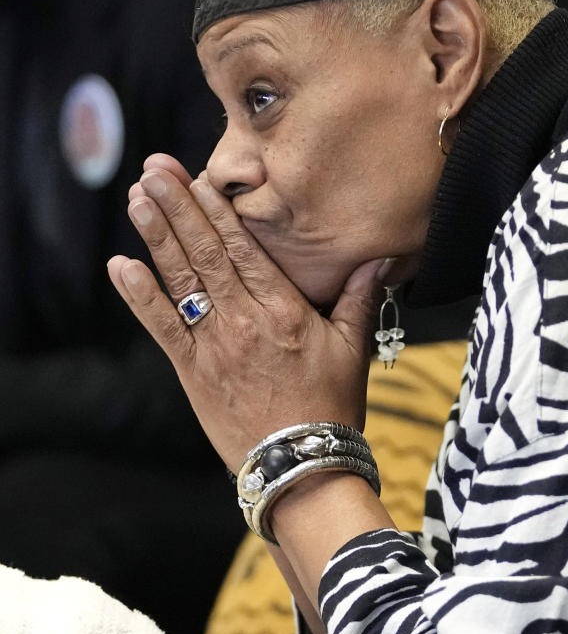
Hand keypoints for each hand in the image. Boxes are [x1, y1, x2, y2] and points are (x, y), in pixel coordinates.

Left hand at [107, 154, 387, 469]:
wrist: (300, 464)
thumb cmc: (331, 406)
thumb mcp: (352, 349)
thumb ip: (359, 299)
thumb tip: (379, 260)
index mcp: (284, 311)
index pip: (244, 248)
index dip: (217, 210)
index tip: (197, 177)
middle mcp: (244, 321)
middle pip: (205, 252)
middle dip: (178, 206)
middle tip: (153, 169)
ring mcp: (213, 345)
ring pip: (180, 280)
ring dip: (155, 236)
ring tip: (137, 198)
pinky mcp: (192, 371)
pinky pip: (160, 325)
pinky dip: (139, 295)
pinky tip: (122, 264)